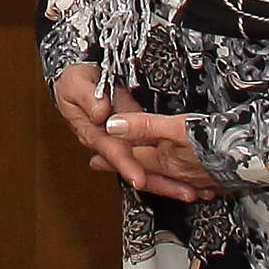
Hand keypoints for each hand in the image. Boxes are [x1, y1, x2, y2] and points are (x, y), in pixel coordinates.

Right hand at [52, 64, 208, 202]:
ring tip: (194, 191)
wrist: (79, 76)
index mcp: (92, 133)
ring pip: (147, 164)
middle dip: (159, 182)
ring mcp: (124, 139)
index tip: (139, 178)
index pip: (112, 151)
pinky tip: (188, 177)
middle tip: (184, 193)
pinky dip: (170, 165)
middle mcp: (110, 142)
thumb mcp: (76, 83)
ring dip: (169, 180)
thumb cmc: (74, 80)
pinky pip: (153, 152)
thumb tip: (102, 114)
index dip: (126, 164)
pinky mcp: (136, 134)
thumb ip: (89, 98)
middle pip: (135, 166)